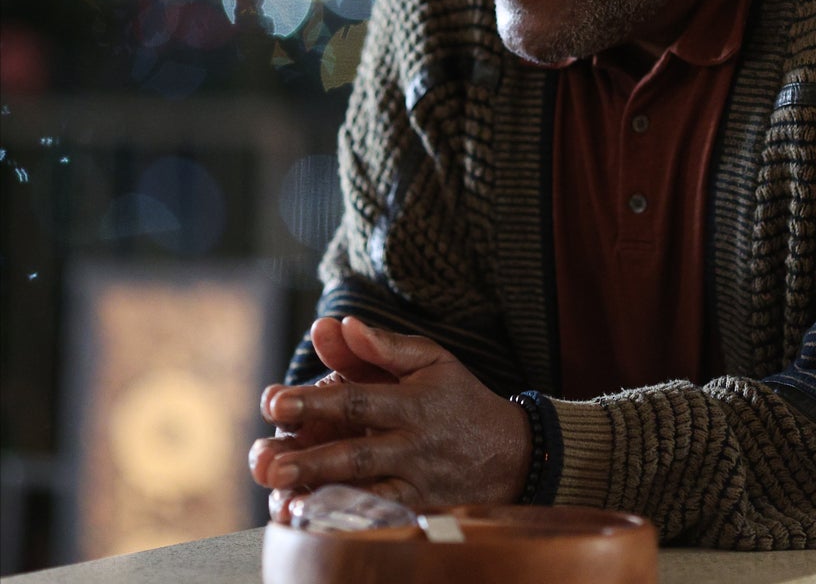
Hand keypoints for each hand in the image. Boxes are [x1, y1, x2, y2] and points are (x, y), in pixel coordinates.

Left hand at [248, 317, 531, 517]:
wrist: (514, 453)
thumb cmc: (460, 399)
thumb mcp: (432, 360)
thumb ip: (384, 345)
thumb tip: (340, 323)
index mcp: (413, 401)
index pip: (357, 400)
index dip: (315, 401)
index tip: (273, 402)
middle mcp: (414, 444)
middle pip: (357, 452)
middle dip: (311, 457)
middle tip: (267, 463)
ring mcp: (418, 481)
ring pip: (367, 492)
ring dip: (324, 498)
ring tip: (282, 503)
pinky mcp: (421, 510)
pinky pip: (383, 519)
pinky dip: (351, 523)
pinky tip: (317, 525)